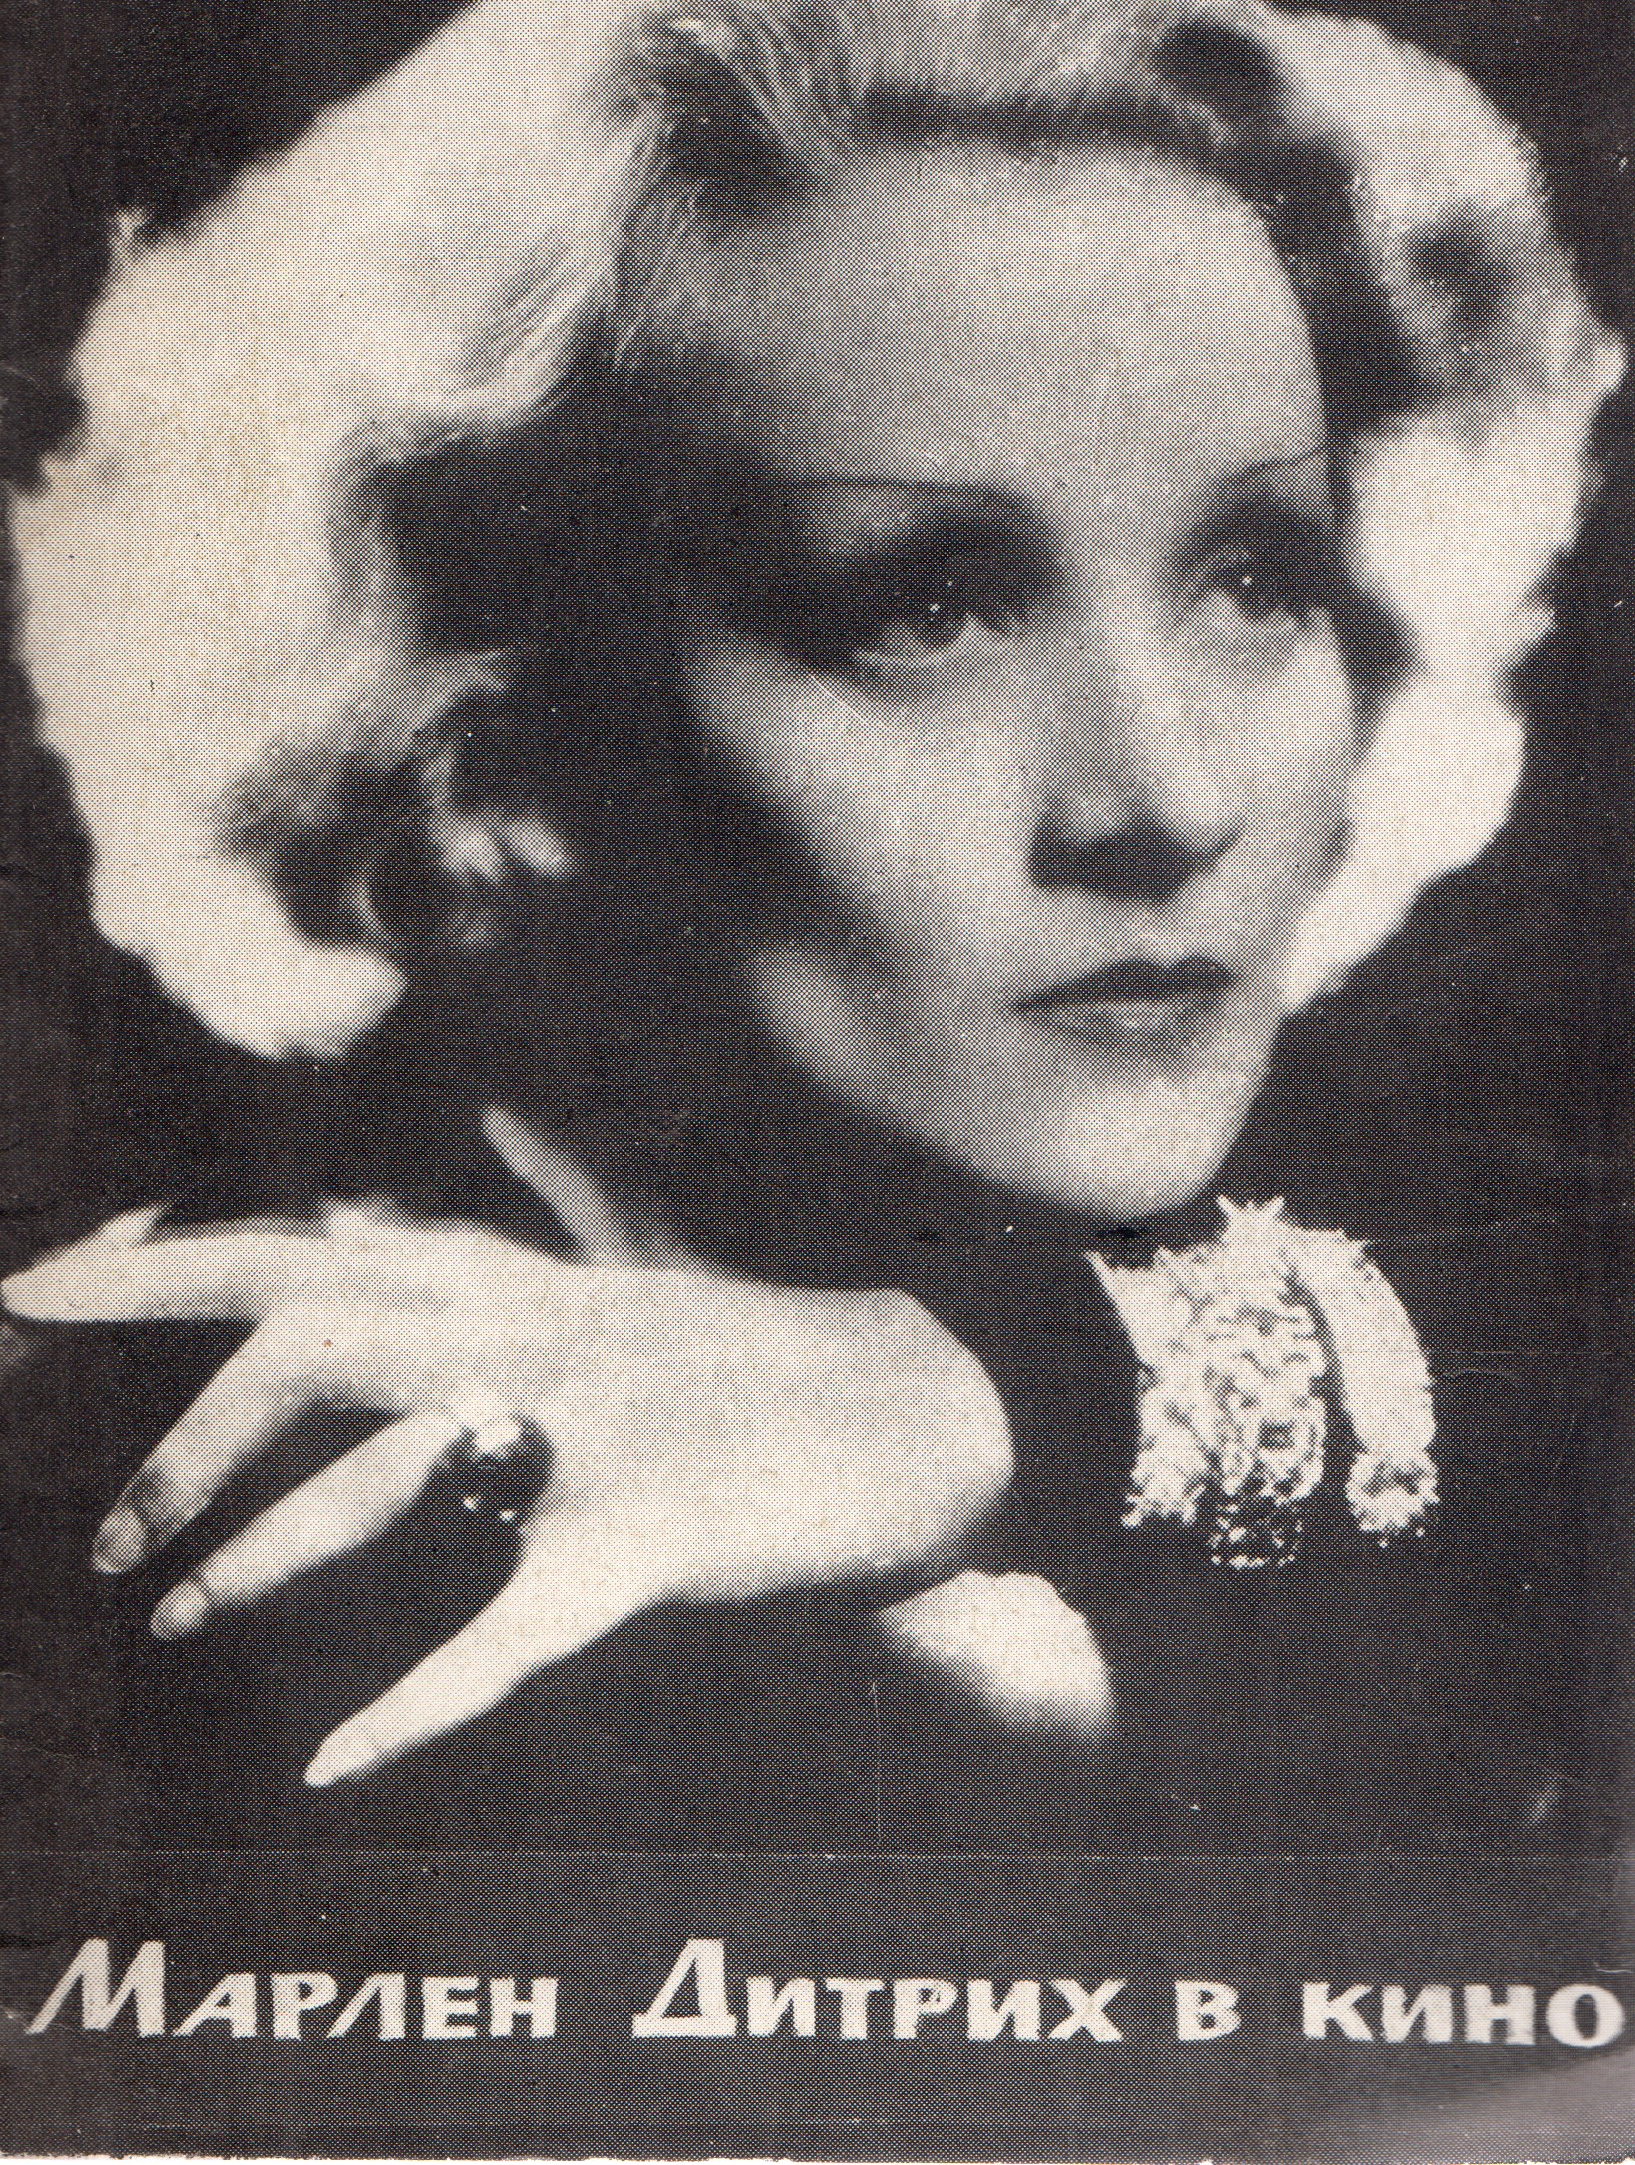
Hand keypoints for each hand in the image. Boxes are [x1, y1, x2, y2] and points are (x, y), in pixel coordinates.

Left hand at [3, 1208, 1012, 1783]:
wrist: (946, 1401)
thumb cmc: (787, 1349)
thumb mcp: (661, 1260)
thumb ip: (567, 1186)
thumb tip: (510, 1110)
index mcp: (530, 1276)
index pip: (318, 1246)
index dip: (166, 1262)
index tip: (35, 1284)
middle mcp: (546, 1334)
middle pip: (328, 1337)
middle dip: (192, 1431)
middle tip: (101, 1544)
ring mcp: (604, 1435)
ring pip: (404, 1479)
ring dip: (271, 1556)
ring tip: (174, 1624)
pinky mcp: (663, 1542)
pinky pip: (523, 1627)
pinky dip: (423, 1699)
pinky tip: (335, 1762)